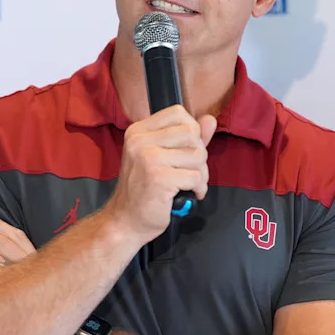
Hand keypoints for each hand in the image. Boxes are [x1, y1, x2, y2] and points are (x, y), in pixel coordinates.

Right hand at [104, 105, 216, 242]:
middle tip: (190, 171)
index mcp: (138, 131)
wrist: (125, 221)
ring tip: (189, 184)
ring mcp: (148, 158)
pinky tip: (189, 194)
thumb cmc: (144, 190)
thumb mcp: (162, 157)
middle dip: (199, 154)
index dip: (191, 130)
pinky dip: (199, 188)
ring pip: (198, 155)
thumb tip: (210, 119)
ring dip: (201, 173)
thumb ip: (187, 138)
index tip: (186, 150)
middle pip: (192, 133)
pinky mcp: (159, 178)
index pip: (178, 113)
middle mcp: (140, 140)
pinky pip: (196, 176)